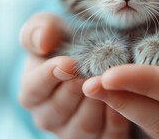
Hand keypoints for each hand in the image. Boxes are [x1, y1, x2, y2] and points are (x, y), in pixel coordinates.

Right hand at [18, 13, 129, 138]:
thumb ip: (39, 30)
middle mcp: (48, 118)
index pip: (34, 88)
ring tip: (111, 81)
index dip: (51, 75)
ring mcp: (72, 132)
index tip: (69, 63)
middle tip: (95, 70)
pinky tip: (128, 95)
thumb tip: (43, 42)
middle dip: (79, 88)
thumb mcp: (50, 30)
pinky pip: (108, 135)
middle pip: (60, 109)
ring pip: (84, 125)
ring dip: (100, 102)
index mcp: (31, 92)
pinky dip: (118, 117)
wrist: (93, 60)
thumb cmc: (66, 44)